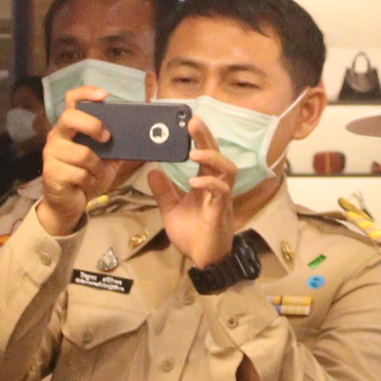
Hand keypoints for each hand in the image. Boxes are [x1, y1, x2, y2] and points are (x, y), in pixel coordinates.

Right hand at [37, 96, 144, 236]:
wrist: (69, 203)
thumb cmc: (87, 175)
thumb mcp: (107, 158)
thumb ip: (117, 143)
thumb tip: (143, 133)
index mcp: (71, 127)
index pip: (72, 100)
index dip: (86, 93)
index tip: (104, 95)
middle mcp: (57, 135)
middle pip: (71, 118)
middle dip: (93, 126)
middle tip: (107, 138)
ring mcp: (51, 154)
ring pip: (82, 153)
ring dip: (96, 166)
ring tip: (95, 172)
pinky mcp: (51, 173)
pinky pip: (79, 173)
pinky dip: (89, 180)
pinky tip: (86, 183)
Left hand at [153, 128, 241, 271]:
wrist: (203, 260)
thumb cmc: (193, 235)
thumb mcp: (171, 209)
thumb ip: (164, 190)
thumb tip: (152, 170)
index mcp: (205, 183)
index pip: (205, 154)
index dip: (199, 137)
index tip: (188, 121)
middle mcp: (217, 186)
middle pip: (217, 154)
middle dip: (206, 137)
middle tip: (192, 122)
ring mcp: (221, 198)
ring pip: (227, 169)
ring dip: (211, 158)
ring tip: (193, 152)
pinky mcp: (220, 212)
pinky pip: (221, 192)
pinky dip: (208, 183)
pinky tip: (194, 180)